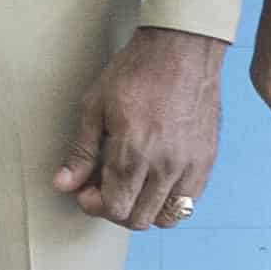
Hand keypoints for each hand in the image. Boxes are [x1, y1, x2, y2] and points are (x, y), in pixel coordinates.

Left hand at [53, 24, 225, 228]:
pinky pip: (190, 201)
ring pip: (168, 217)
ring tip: (131, 186)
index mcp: (134, 153)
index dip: (95, 205)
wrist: (181, 50)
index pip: (115, 208)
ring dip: (144, 210)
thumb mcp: (95, 106)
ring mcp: (191, 166)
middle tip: (105, 188)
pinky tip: (155, 180)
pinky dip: (170, 201)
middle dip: (116, 210)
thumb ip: (81, 152)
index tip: (87, 190)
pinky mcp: (207, 160)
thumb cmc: (135, 72)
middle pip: (140, 219)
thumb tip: (63, 184)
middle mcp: (166, 166)